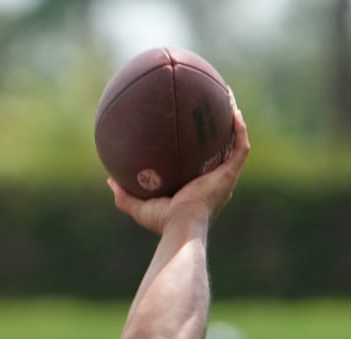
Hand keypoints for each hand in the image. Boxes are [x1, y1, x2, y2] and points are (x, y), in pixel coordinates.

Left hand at [110, 102, 250, 234]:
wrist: (182, 224)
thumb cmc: (163, 221)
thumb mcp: (139, 207)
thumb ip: (125, 195)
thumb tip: (110, 180)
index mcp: (199, 190)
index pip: (202, 167)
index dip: (200, 151)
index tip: (192, 135)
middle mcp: (216, 182)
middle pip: (222, 152)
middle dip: (220, 132)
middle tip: (213, 112)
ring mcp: (225, 178)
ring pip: (235, 146)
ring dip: (235, 124)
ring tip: (229, 101)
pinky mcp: (230, 174)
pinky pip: (240, 147)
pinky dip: (239, 129)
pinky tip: (234, 111)